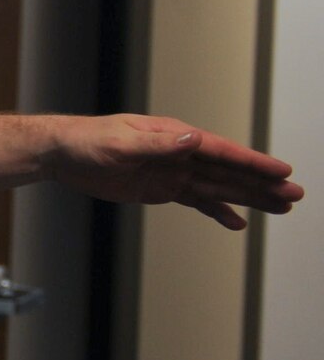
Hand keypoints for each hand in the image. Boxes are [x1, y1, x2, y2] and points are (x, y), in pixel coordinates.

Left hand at [48, 115, 302, 230]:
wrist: (63, 153)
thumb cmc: (88, 141)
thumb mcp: (120, 143)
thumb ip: (158, 145)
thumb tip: (194, 138)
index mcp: (174, 137)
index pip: (222, 152)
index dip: (253, 163)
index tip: (282, 172)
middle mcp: (180, 153)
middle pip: (229, 171)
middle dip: (262, 184)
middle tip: (296, 195)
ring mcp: (173, 172)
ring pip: (219, 187)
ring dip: (249, 197)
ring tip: (282, 207)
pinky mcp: (162, 188)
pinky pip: (196, 201)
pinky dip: (217, 211)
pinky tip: (238, 223)